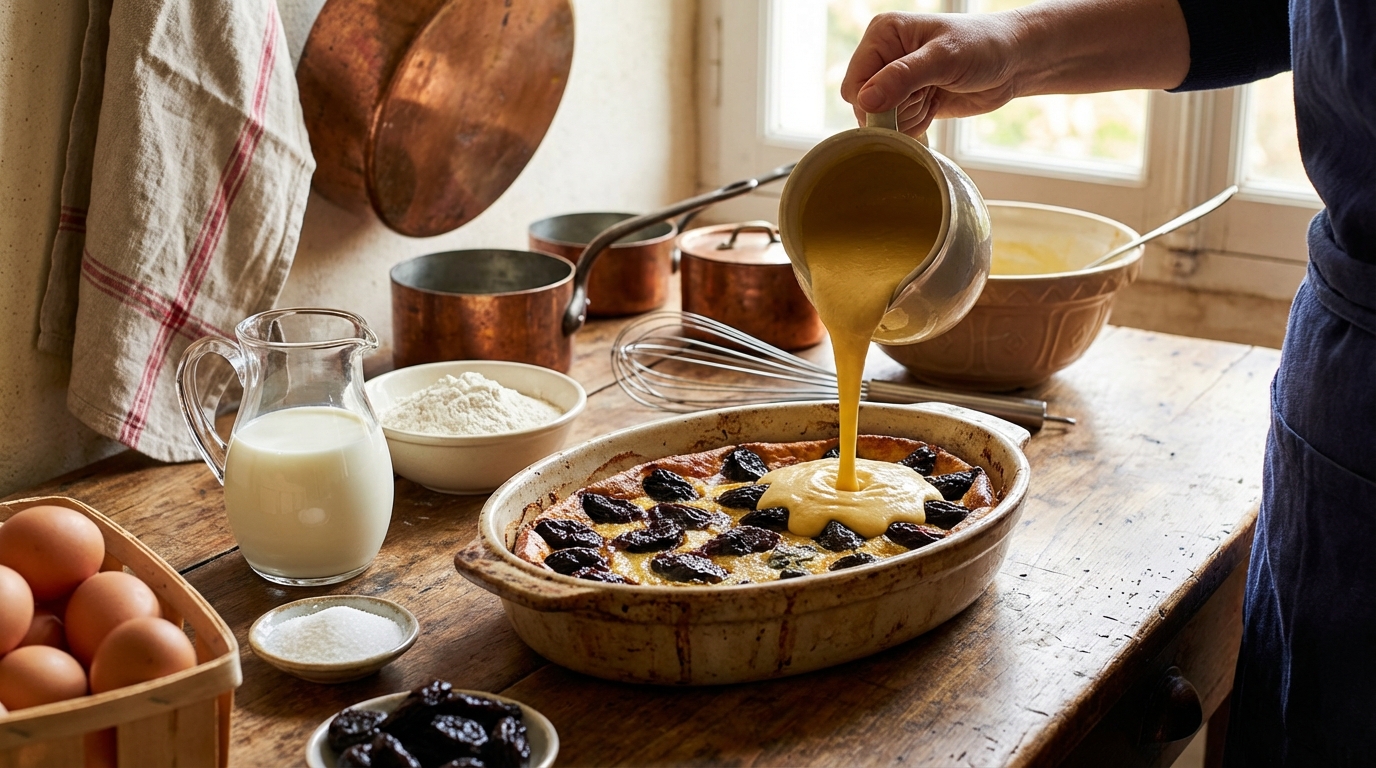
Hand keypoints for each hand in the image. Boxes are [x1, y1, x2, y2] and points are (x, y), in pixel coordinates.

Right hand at [841, 11, 1024, 137]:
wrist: (1014, 61)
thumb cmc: (983, 47)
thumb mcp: (943, 59)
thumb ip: (902, 78)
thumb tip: (865, 102)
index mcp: (882, 35)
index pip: (854, 84)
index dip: (873, 102)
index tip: (906, 100)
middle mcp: (884, 57)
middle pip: (865, 106)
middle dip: (896, 111)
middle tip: (927, 93)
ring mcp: (896, 80)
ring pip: (882, 121)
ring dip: (909, 117)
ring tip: (935, 95)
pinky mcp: (909, 100)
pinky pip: (898, 127)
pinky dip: (917, 124)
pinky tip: (936, 105)